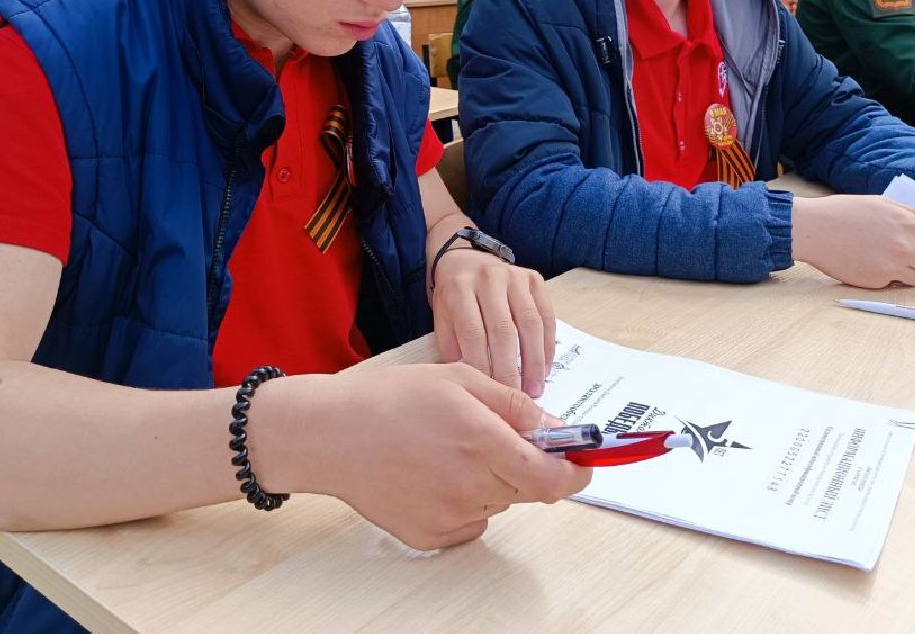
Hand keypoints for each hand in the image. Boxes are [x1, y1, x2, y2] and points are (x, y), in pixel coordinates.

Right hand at [295, 363, 591, 549]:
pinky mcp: (430, 536)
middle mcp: (469, 484)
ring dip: (495, 480)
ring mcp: (449, 515)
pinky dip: (467, 499)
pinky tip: (434, 473)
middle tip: (498, 439)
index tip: (584, 464)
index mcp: (480, 439)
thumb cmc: (390, 399)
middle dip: (528, 466)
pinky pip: (470, 521)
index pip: (552, 478)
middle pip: (529, 491)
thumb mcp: (459, 380)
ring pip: (499, 502)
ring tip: (453, 450)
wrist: (330, 435)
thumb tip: (558, 431)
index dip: (576, 473)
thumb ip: (514, 406)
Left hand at [432, 248, 553, 397]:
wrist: (464, 260)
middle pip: (504, 331)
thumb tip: (476, 383)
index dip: (484, 367)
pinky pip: (546, 316)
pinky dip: (547, 345)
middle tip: (515, 398)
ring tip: (534, 388)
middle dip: (511, 370)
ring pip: (530, 324)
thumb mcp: (442, 319)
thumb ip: (454, 349)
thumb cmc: (453, 297)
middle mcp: (488, 278)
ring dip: (534, 361)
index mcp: (459, 289)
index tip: (490, 393)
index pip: (473, 333)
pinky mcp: (534, 279)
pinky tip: (544, 368)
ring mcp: (514, 276)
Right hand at [791, 195, 914, 287]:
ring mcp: (891, 267)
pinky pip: (895, 283)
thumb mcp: (884, 203)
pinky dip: (889, 276)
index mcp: (908, 224)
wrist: (813, 229)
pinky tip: (873, 262)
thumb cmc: (845, 212)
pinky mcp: (876, 281)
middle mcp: (904, 248)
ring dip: (911, 272)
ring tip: (891, 260)